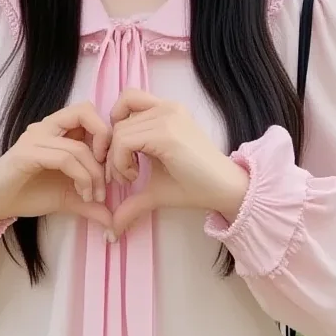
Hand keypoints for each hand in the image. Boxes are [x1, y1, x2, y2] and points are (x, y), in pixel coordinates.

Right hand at [0, 102, 113, 235]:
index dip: (107, 136)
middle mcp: (47, 126)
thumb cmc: (28, 194)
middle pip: (85, 110)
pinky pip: (64, 159)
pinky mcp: (27, 154)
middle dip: (105, 140)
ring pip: (79, 145)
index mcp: (57, 128)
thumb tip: (114, 222)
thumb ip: (90, 203)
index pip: (89, 113)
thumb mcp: (67, 198)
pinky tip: (83, 194)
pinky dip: (81, 177)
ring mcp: (35, 138)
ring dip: (94, 174)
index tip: (111, 169)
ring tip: (94, 196)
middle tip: (109, 173)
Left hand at [105, 89, 249, 238]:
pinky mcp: (167, 132)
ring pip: (118, 131)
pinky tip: (135, 176)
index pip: (125, 102)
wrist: (225, 190)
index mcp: (164, 111)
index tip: (119, 161)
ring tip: (130, 178)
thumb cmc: (194, 186)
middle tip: (123, 176)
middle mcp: (165, 107)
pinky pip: (125, 140)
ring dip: (115, 159)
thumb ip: (131, 201)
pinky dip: (119, 161)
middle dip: (110, 152)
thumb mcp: (155, 188)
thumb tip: (111, 233)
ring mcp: (167, 116)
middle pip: (118, 120)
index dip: (115, 131)